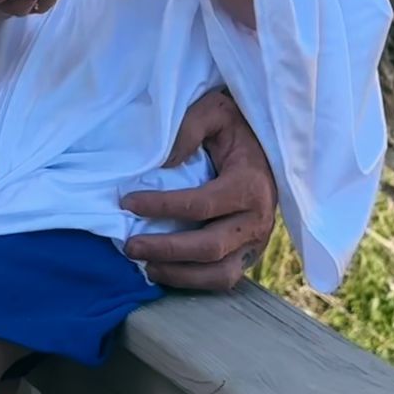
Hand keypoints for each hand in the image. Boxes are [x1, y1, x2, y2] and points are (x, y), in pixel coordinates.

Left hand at [120, 89, 275, 289]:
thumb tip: (162, 164)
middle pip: (210, 247)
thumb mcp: (213, 112)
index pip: (201, 204)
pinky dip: (195, 281)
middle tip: (130, 247)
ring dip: (180, 275)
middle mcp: (258, 220)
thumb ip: (187, 130)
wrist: (265, 144)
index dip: (163, 207)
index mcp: (250, 185)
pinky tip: (166, 271)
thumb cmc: (234, 127)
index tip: (128, 203)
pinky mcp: (250, 254)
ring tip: (146, 267)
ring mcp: (257, 242)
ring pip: (220, 274)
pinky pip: (224, 278)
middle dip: (166, 250)